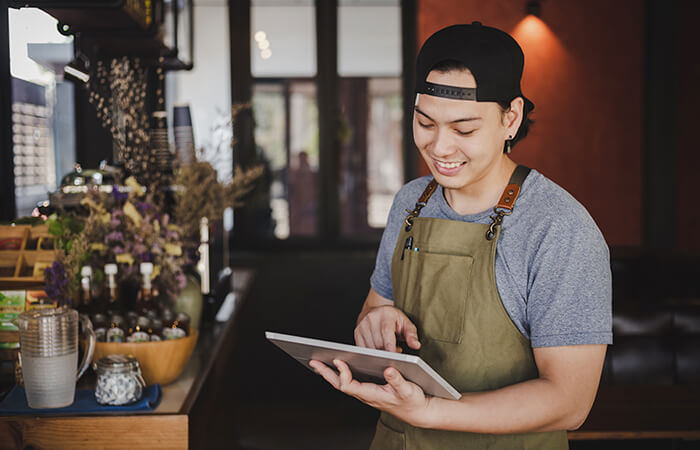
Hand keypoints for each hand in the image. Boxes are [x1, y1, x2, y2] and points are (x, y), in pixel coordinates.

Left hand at [309, 359, 431, 427]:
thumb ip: (398, 381)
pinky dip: (341, 374)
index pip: (350, 386)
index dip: (342, 373)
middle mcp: (366, 395)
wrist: (418, 411)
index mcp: (372, 394)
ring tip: (319, 363)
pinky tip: (337, 367)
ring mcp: (366, 393)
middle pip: (340, 385)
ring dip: (330, 374)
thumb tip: (388, 370)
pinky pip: (350, 382)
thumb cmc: (413, 401)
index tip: (338, 360)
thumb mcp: (408, 390)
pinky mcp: (369, 390)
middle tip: (314, 362)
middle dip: (326, 373)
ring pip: (343, 384)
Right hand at [355, 305, 420, 352]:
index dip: (390, 346)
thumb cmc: (393, 319)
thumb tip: (416, 345)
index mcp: (385, 315)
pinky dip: (370, 353)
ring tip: (387, 348)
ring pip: (369, 347)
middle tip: (395, 350)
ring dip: (379, 353)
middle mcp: (372, 318)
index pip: (386, 332)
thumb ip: (411, 335)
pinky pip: (362, 348)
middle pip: (378, 342)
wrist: (376, 311)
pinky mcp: (357, 332)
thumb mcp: (406, 323)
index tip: (394, 357)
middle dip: (387, 351)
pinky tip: (378, 349)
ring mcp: (362, 325)